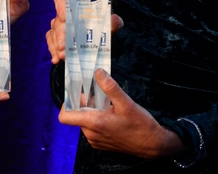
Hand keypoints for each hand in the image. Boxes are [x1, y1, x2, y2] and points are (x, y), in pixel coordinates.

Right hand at [46, 0, 122, 63]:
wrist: (101, 39)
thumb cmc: (103, 27)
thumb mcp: (110, 25)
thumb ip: (114, 22)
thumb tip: (115, 20)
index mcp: (74, 6)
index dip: (60, 5)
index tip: (64, 17)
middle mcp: (64, 15)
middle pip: (57, 22)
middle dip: (60, 35)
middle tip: (63, 48)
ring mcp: (58, 27)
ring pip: (52, 34)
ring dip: (56, 46)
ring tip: (62, 56)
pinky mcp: (56, 39)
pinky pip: (51, 44)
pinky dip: (53, 52)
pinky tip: (56, 59)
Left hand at [58, 69, 183, 158]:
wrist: (152, 145)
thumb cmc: (141, 125)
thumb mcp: (127, 103)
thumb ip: (111, 88)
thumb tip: (98, 72)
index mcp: (94, 123)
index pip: (65, 116)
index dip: (67, 103)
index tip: (77, 93)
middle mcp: (91, 134)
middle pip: (76, 115)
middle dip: (84, 103)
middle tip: (98, 93)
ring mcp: (95, 140)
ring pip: (84, 121)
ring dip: (91, 111)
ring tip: (107, 104)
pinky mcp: (101, 144)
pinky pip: (92, 129)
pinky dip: (96, 120)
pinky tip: (111, 114)